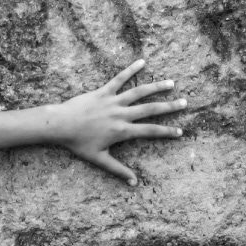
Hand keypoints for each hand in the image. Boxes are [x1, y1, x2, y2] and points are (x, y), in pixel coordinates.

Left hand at [51, 59, 183, 184]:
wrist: (60, 125)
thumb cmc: (78, 143)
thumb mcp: (99, 159)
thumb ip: (118, 170)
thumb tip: (133, 183)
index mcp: (122, 131)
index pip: (150, 131)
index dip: (167, 132)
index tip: (181, 131)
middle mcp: (121, 115)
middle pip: (151, 109)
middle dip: (170, 106)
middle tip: (185, 103)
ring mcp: (113, 101)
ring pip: (139, 92)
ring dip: (157, 87)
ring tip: (171, 83)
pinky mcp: (103, 91)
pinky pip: (119, 78)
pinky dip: (131, 69)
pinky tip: (142, 62)